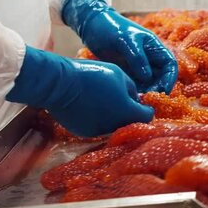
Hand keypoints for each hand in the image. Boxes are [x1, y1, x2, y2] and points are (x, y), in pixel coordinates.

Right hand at [7, 47, 153, 136]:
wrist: (59, 84)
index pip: (147, 116)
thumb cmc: (92, 75)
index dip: (146, 108)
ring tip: (105, 101)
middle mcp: (116, 126)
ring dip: (114, 116)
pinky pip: (98, 127)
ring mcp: (100, 131)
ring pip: (114, 125)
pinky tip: (91, 107)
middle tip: (122, 100)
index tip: (142, 103)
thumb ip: (132, 89)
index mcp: (128, 112)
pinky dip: (99, 119)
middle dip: (130, 113)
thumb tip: (135, 98)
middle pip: (130, 122)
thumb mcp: (119, 75)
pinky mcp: (85, 132)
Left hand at [62, 0, 177, 93]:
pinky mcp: (128, 72)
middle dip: (158, 88)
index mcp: (155, 48)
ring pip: (150, 84)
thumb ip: (137, 58)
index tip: (163, 91)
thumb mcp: (125, 40)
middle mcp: (150, 58)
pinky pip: (137, 85)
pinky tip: (130, 97)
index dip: (170, 79)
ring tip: (138, 99)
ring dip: (147, 92)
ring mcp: (139, 66)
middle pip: (162, 77)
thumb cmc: (111, 27)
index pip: (170, 65)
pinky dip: (136, 92)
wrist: (91, 26)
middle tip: (148, 98)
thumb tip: (148, 77)